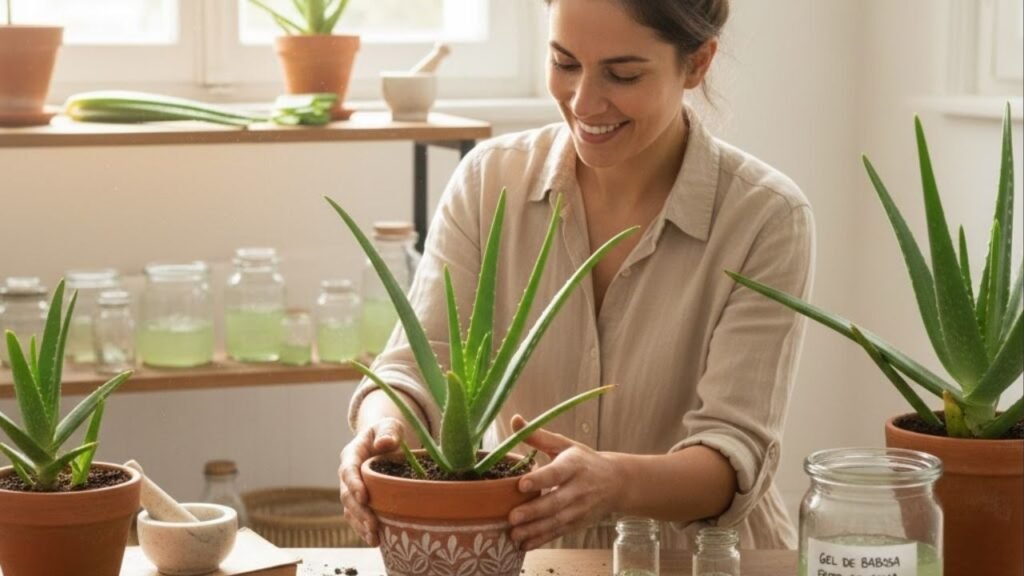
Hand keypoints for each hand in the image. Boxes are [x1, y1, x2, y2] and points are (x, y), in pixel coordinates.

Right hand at [338, 417, 405, 545]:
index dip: (354, 484)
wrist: (385, 441)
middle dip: (359, 511)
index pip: (348, 470)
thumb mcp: (389, 425)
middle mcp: (348, 475)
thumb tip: (385, 444)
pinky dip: (364, 530)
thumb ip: (388, 432)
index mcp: (352, 454)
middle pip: (347, 496)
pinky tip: (375, 541)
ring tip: (374, 538)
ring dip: (360, 525)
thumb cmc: (387, 432)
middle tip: (373, 524)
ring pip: (350, 510)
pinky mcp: (359, 501)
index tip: (364, 497)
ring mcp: (352, 489)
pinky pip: (357, 518)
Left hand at [507, 414, 622, 549]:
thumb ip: (538, 436)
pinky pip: (558, 532)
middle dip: (534, 511)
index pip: (556, 473)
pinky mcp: (578, 523)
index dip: (540, 479)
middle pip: (555, 502)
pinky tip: (524, 545)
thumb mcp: (564, 445)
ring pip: (556, 521)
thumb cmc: (584, 460)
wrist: (616, 482)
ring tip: (514, 534)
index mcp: (574, 465)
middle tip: (512, 517)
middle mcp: (579, 489)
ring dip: (534, 530)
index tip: (521, 484)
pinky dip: (541, 540)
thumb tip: (515, 420)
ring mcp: (579, 509)